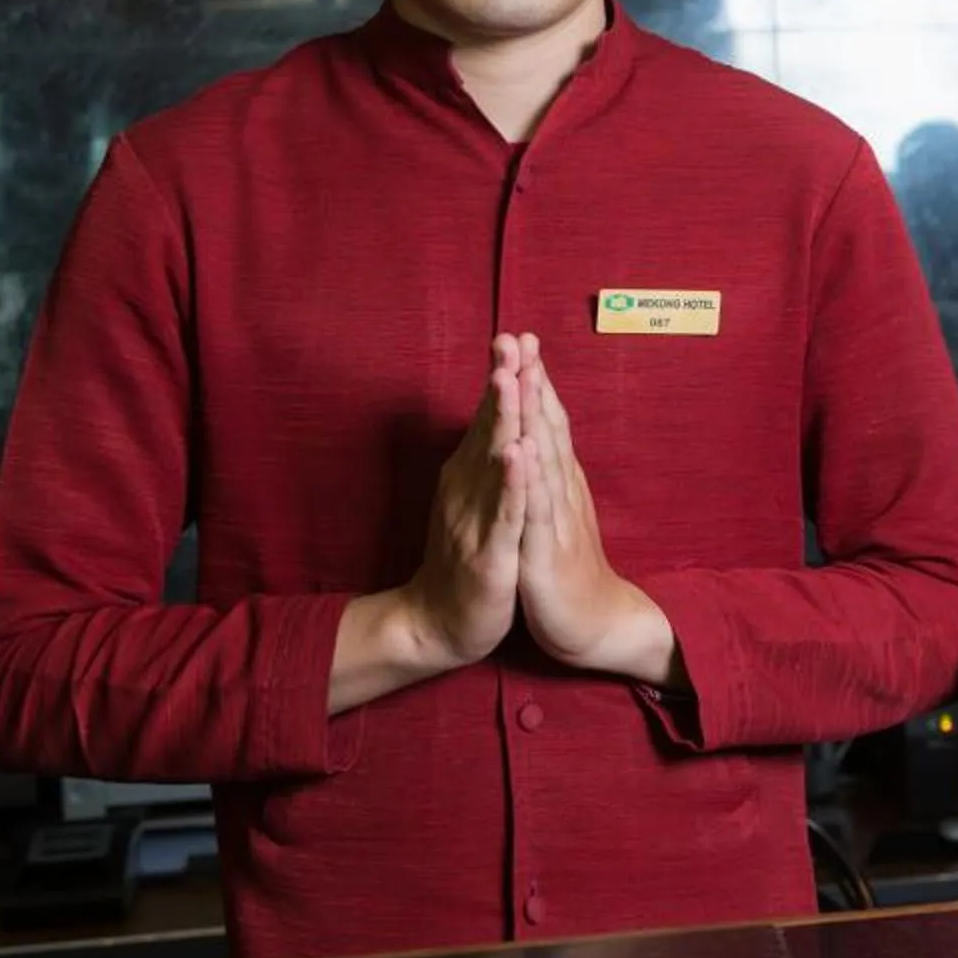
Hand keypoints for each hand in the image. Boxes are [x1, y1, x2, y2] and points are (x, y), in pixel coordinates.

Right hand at [401, 336, 529, 668]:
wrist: (440, 622)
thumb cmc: (466, 556)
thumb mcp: (475, 500)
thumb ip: (483, 459)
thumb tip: (495, 415)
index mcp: (470, 474)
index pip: (490, 417)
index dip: (504, 377)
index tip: (516, 335)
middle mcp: (467, 488)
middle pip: (488, 427)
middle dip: (502, 382)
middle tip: (509, 339)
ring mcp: (475, 518)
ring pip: (493, 462)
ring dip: (502, 419)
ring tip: (509, 378)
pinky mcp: (488, 552)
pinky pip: (503, 513)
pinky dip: (510, 483)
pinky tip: (517, 455)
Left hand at [514, 337, 672, 678]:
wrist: (595, 625)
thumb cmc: (570, 571)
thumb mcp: (557, 516)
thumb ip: (550, 478)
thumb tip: (540, 441)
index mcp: (561, 482)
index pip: (547, 422)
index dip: (534, 381)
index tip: (520, 340)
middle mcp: (563, 491)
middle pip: (547, 427)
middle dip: (532, 380)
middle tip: (519, 337)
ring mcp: (558, 519)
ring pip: (543, 458)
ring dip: (531, 414)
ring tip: (519, 373)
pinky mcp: (547, 552)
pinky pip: (536, 509)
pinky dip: (529, 476)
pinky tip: (519, 447)